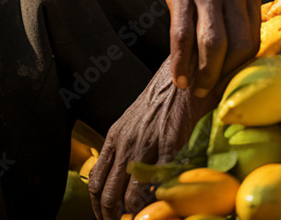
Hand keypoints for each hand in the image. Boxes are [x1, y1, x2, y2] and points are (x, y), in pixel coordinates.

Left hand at [87, 59, 215, 219]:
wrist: (185, 75)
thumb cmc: (164, 96)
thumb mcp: (135, 118)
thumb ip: (126, 142)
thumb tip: (124, 171)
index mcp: (115, 136)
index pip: (95, 182)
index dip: (98, 207)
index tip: (106, 217)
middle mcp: (125, 143)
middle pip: (107, 196)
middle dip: (111, 217)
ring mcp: (145, 146)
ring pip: (128, 197)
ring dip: (132, 214)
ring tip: (139, 219)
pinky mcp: (168, 145)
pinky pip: (155, 184)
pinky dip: (154, 201)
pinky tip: (159, 205)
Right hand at [147, 0, 261, 93]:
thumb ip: (241, 3)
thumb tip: (245, 41)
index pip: (255, 37)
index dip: (243, 66)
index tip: (230, 83)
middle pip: (240, 44)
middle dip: (226, 75)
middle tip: (212, 91)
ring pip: (214, 43)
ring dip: (205, 73)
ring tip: (195, 89)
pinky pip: (183, 34)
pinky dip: (181, 61)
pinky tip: (179, 76)